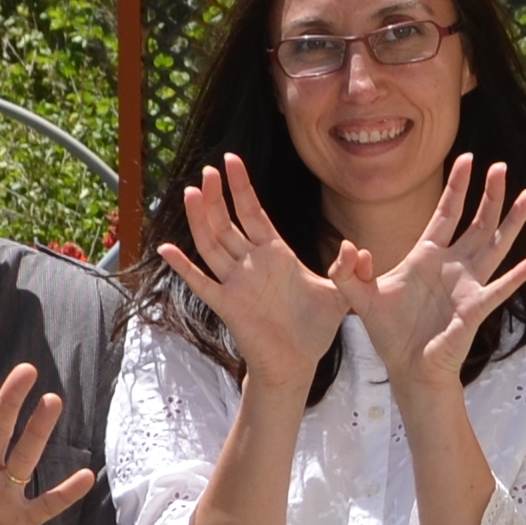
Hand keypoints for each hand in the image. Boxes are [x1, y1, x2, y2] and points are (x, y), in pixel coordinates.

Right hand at [156, 153, 349, 392]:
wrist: (298, 363)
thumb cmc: (315, 328)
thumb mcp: (339, 294)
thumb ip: (347, 270)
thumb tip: (357, 247)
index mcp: (275, 254)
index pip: (253, 212)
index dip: (242, 187)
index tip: (231, 160)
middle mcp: (251, 264)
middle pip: (227, 223)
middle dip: (218, 197)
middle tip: (208, 169)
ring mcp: (236, 283)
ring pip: (211, 245)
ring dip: (200, 220)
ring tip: (192, 193)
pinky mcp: (227, 305)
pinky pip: (201, 283)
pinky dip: (184, 267)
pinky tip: (168, 250)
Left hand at [331, 153, 525, 390]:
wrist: (407, 368)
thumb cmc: (389, 333)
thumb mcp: (360, 297)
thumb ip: (348, 272)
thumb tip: (351, 247)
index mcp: (427, 255)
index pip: (446, 212)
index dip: (457, 186)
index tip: (468, 158)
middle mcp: (453, 265)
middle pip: (477, 221)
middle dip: (490, 194)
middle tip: (502, 167)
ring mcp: (468, 285)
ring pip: (495, 245)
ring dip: (513, 221)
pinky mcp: (475, 308)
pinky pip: (500, 289)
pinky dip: (517, 276)